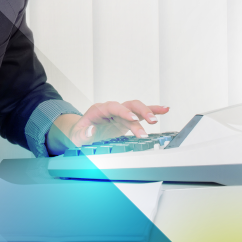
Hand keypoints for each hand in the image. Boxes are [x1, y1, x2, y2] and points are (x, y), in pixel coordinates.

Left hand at [46, 100, 168, 154]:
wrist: (81, 133)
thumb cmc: (79, 134)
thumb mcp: (76, 136)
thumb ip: (83, 134)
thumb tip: (91, 130)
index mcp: (99, 110)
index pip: (113, 107)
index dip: (124, 112)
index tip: (133, 118)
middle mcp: (111, 109)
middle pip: (128, 105)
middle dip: (140, 112)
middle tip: (151, 122)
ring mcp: (120, 113)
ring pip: (136, 108)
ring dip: (149, 111)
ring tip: (160, 116)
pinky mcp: (126, 119)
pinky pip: (140, 113)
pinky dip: (152, 110)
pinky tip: (164, 110)